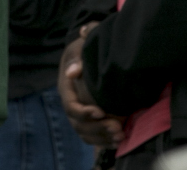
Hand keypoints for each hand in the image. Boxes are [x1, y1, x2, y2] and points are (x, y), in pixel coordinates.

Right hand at [58, 22, 124, 148]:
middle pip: (78, 124)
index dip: (84, 112)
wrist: (89, 53)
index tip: (101, 112)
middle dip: (97, 128)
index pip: (70, 106)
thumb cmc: (86, 47)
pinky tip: (120, 141)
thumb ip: (78, 54)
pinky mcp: (89, 119)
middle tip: (117, 128)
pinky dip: (104, 141)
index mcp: (66, 87)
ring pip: (85, 133)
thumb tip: (73, 72)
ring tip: (121, 136)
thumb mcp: (81, 46)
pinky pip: (92, 136)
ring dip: (102, 137)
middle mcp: (70, 102)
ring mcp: (79, 112)